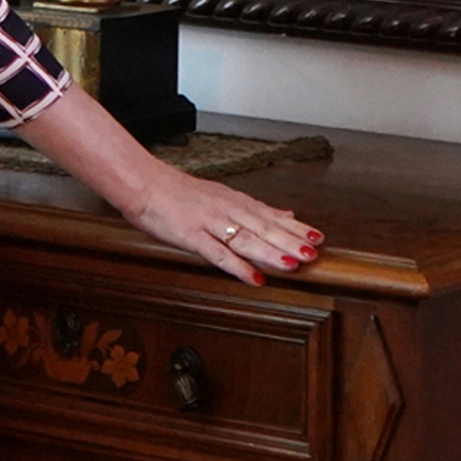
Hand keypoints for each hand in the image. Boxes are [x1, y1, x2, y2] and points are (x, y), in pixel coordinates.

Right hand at [121, 170, 323, 286]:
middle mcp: (227, 210)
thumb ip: (254, 208)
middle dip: (290, 241)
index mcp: (234, 201)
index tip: (317, 237)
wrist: (143, 183)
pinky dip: (238, 266)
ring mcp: (210, 222)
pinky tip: (254, 278)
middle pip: (263, 227)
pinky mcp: (192, 235)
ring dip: (271, 252)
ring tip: (294, 263)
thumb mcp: (221, 195)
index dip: (295, 227)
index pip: (271, 215)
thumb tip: (285, 213)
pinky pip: (218, 254)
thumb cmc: (178, 192)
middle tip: (314, 252)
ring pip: (246, 239)